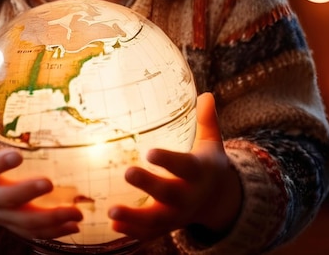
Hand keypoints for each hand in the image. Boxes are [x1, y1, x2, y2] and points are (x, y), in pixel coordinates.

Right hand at [0, 94, 82, 241]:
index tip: (16, 155)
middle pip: (7, 199)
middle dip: (28, 192)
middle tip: (49, 182)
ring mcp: (0, 214)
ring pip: (24, 222)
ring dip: (50, 219)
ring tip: (75, 213)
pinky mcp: (11, 224)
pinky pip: (32, 233)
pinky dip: (54, 232)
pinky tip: (75, 225)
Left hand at [108, 92, 241, 241]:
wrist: (217, 200)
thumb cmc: (206, 163)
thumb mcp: (211, 142)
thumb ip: (206, 120)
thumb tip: (206, 94)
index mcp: (199, 172)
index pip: (184, 166)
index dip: (168, 161)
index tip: (150, 152)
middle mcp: (188, 196)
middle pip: (169, 194)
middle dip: (148, 185)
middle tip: (127, 172)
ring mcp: (177, 215)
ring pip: (156, 220)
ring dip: (133, 218)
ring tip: (111, 212)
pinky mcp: (167, 227)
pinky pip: (149, 234)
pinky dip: (133, 233)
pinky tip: (112, 227)